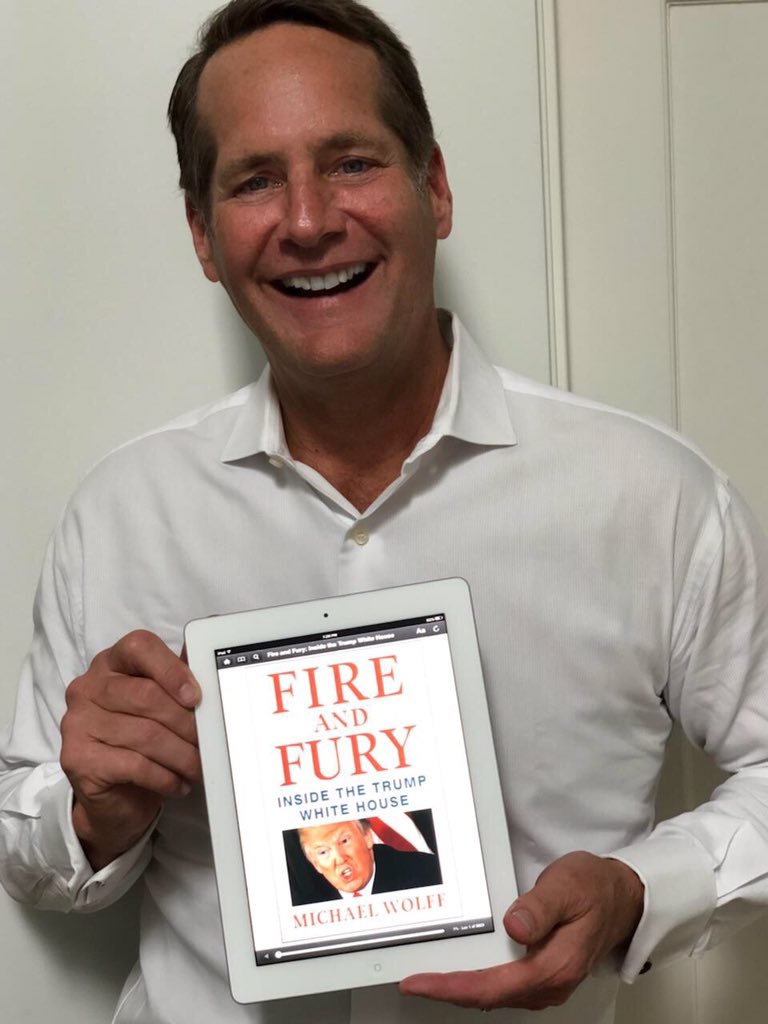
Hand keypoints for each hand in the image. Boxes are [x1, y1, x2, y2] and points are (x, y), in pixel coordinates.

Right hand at [60, 630, 201, 869]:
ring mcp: (79, 722)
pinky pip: (135, 765)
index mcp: (111, 662)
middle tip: (207, 741)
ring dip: (181, 755)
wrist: (112, 794)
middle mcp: (88, 687)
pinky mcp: (79, 758)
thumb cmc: (141, 740)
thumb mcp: (161, 704)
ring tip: (197, 767)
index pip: (139, 647)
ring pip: (145, 734)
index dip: (172, 669)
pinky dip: (165, 776)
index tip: (196, 696)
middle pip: (146, 694)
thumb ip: (179, 679)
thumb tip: (208, 661)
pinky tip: (177, 783)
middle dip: (186, 722)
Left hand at [400, 851, 643, 1011]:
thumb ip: (541, 907)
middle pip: (488, 996)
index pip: (493, 986)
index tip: (421, 982)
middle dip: (449, 990)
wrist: (622, 896)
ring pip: (494, 994)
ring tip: (428, 977)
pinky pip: (503, 985)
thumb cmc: (595, 888)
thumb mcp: (568, 886)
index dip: (453, 987)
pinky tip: (461, 970)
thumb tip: (515, 926)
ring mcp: (545, 981)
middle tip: (413, 980)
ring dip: (461, 988)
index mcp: (554, 965)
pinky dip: (477, 981)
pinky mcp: (542, 973)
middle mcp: (549, 982)